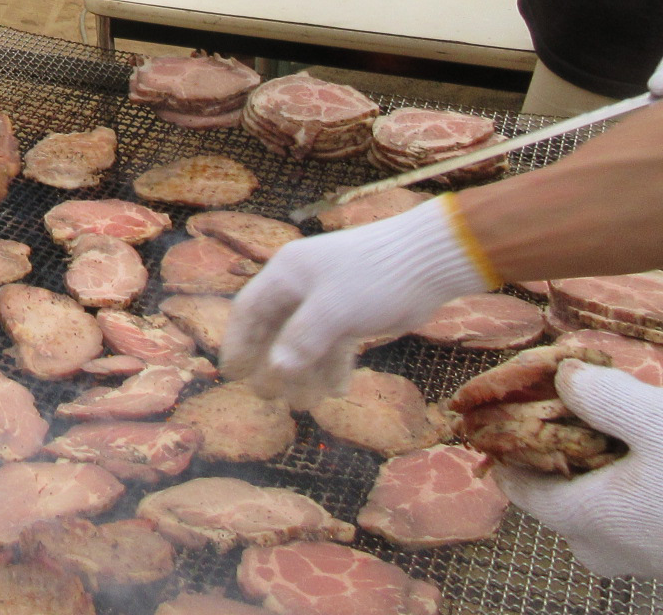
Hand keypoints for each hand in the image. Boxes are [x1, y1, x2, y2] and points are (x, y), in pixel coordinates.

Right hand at [222, 197, 490, 406]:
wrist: (429, 260)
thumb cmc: (373, 277)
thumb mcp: (332, 311)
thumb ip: (301, 341)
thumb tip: (274, 371)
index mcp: (287, 273)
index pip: (249, 309)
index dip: (238, 342)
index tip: (232, 373)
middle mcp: (302, 284)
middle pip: (276, 328)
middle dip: (270, 363)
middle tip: (267, 396)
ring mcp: (329, 298)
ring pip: (306, 340)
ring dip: (303, 371)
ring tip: (303, 403)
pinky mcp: (354, 312)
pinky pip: (333, 343)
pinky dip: (331, 366)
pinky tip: (335, 390)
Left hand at [497, 361, 662, 604]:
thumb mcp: (662, 419)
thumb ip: (601, 397)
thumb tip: (560, 378)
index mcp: (593, 519)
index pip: (520, 489)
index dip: (510, 445)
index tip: (516, 408)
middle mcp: (617, 550)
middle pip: (560, 505)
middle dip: (559, 457)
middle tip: (576, 410)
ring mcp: (657, 562)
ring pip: (605, 516)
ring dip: (605, 473)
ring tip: (630, 426)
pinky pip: (645, 524)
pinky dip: (641, 491)